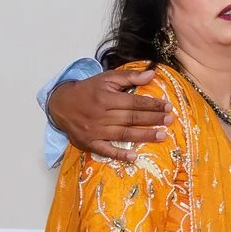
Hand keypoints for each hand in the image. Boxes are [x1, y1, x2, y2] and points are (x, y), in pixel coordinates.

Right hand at [48, 66, 169, 163]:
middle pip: (131, 118)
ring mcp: (96, 131)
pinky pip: (106, 150)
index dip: (152, 104)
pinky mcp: (90, 143)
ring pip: (123, 134)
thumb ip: (129, 77)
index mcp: (106, 98)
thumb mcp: (106, 79)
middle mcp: (101, 115)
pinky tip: (134, 157)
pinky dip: (119, 154)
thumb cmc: (87, 91)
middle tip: (170, 120)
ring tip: (162, 136)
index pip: (134, 102)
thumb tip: (151, 74)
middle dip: (152, 119)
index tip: (167, 106)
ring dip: (144, 136)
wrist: (60, 104)